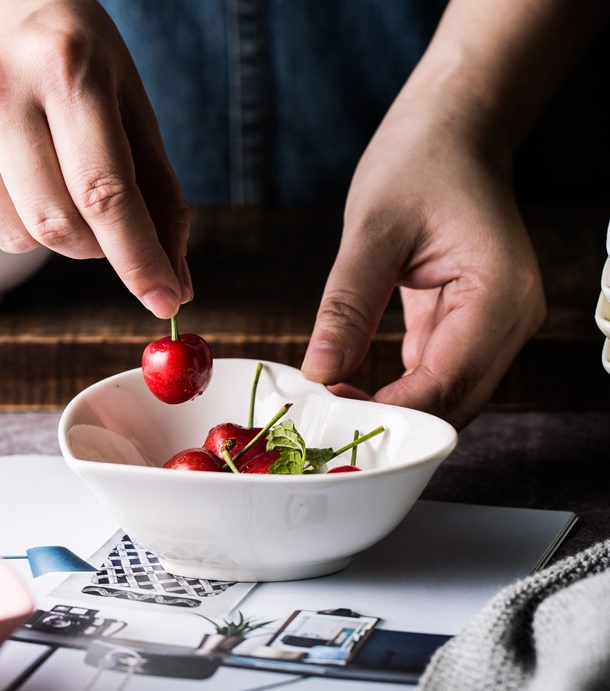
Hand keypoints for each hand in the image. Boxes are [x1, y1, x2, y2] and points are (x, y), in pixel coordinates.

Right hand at [0, 0, 191, 317]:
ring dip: (45, 233)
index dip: (139, 260)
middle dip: (93, 245)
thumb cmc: (71, 59)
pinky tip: (1, 169)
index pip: (105, 192)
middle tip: (99, 215)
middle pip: (58, 226)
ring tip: (45, 175)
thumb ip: (159, 197)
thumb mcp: (129, 107)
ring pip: (13, 237)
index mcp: (66, 68)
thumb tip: (175, 285)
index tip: (165, 303)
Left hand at [301, 93, 545, 429]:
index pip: (448, 383)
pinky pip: (434, 375)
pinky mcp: (469, 324)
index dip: (392, 412)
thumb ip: (348, 304)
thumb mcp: (372, 228)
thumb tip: (319, 371)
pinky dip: (397, 389)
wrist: (452, 131)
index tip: (334, 416)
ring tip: (333, 403)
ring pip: (446, 396)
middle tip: (327, 420)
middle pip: (454, 403)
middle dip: (394, 420)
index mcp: (500, 294)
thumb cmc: (420, 161)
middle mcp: (510, 319)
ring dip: (394, 409)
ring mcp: (494, 325)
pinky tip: (352, 385)